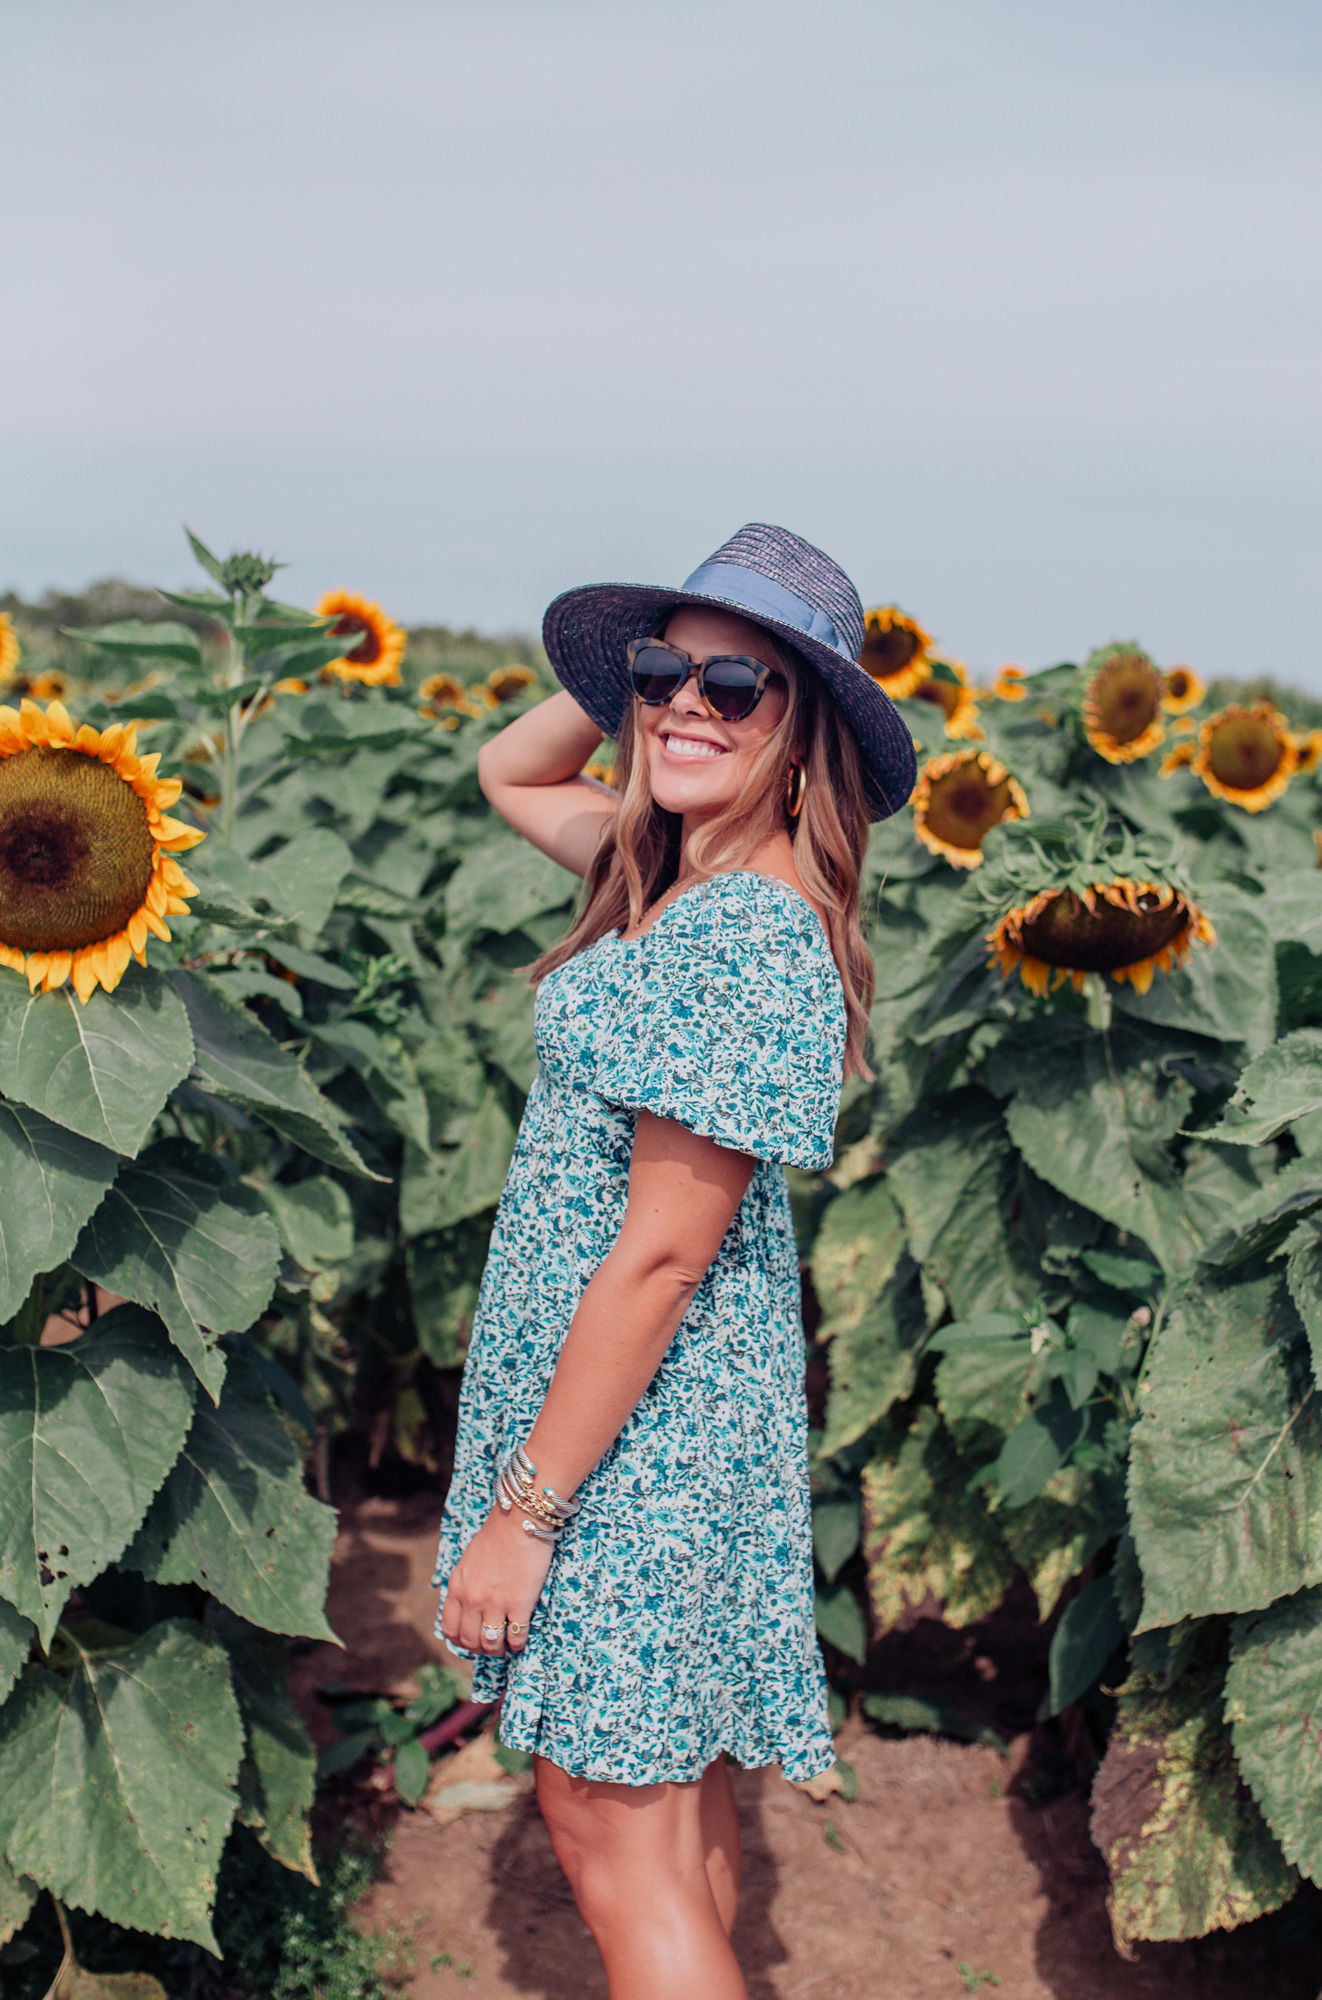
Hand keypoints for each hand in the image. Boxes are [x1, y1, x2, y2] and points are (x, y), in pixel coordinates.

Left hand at [440, 1505, 553, 1655]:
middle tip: (491, 1646)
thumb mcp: (469, 1561)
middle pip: (469, 1641)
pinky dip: (518, 1644)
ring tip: (506, 1645)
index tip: (472, 1641)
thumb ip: (465, 1585)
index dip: (460, 1641)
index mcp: (456, 1588)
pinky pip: (516, 1636)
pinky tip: (520, 1639)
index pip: (450, 1629)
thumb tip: (469, 1606)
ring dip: (498, 1650)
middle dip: (480, 1649)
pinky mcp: (519, 1603)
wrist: (520, 1519)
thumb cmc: (497, 1535)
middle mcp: (471, 1599)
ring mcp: (495, 1603)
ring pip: (491, 1644)